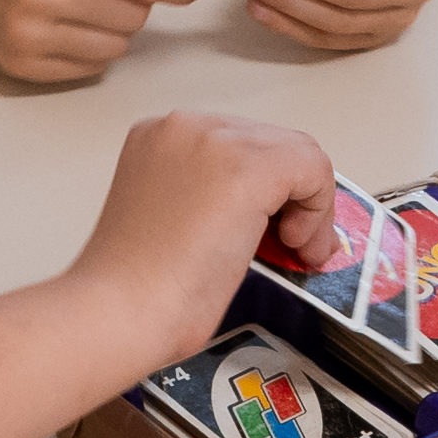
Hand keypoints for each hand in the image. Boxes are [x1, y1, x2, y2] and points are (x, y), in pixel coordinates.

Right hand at [60, 109, 339, 348]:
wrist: (119, 311)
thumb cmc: (136, 288)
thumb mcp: (175, 218)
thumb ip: (213, 198)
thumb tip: (269, 208)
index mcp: (159, 137)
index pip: (243, 143)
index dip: (269, 190)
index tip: (270, 230)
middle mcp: (184, 126)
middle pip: (274, 143)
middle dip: (293, 196)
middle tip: (292, 246)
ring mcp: (214, 140)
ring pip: (299, 153)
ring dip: (310, 206)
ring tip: (296, 251)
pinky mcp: (246, 168)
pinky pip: (313, 169)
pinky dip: (319, 212)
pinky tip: (297, 246)